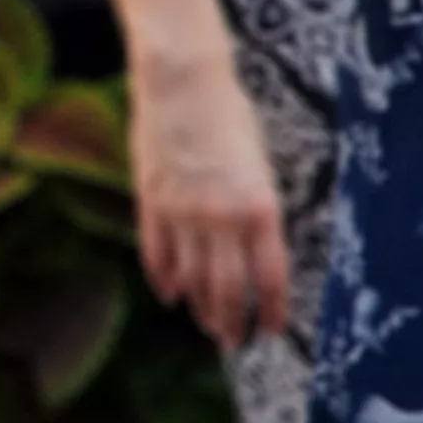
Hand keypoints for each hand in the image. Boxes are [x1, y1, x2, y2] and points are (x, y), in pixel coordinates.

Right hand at [130, 54, 291, 346]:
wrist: (182, 83)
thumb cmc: (230, 117)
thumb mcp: (260, 166)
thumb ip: (257, 212)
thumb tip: (252, 252)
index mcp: (261, 208)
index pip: (271, 277)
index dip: (273, 310)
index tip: (271, 329)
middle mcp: (222, 217)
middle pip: (228, 288)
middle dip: (231, 320)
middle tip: (232, 340)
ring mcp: (182, 212)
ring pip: (192, 277)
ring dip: (199, 306)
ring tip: (205, 324)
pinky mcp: (150, 201)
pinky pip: (157, 253)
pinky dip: (163, 278)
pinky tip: (170, 293)